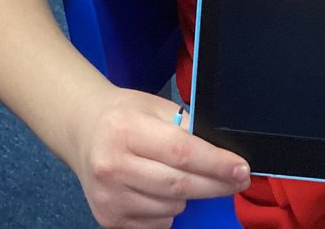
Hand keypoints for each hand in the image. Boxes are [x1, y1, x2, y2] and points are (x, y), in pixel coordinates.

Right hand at [73, 88, 249, 227]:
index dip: (215, 163)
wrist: (83, 131)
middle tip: (237, 180)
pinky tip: (158, 190)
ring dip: (188, 196)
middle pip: (179, 185)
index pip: (180, 152)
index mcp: (126, 130)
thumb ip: (186, 126)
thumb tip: (223, 153)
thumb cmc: (124, 116)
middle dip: (216, 185)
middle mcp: (112, 165)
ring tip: (179, 176)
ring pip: (171, 207)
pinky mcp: (108, 218)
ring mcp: (109, 196)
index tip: (241, 169)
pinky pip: (158, 223)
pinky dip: (168, 210)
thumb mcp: (154, 107)